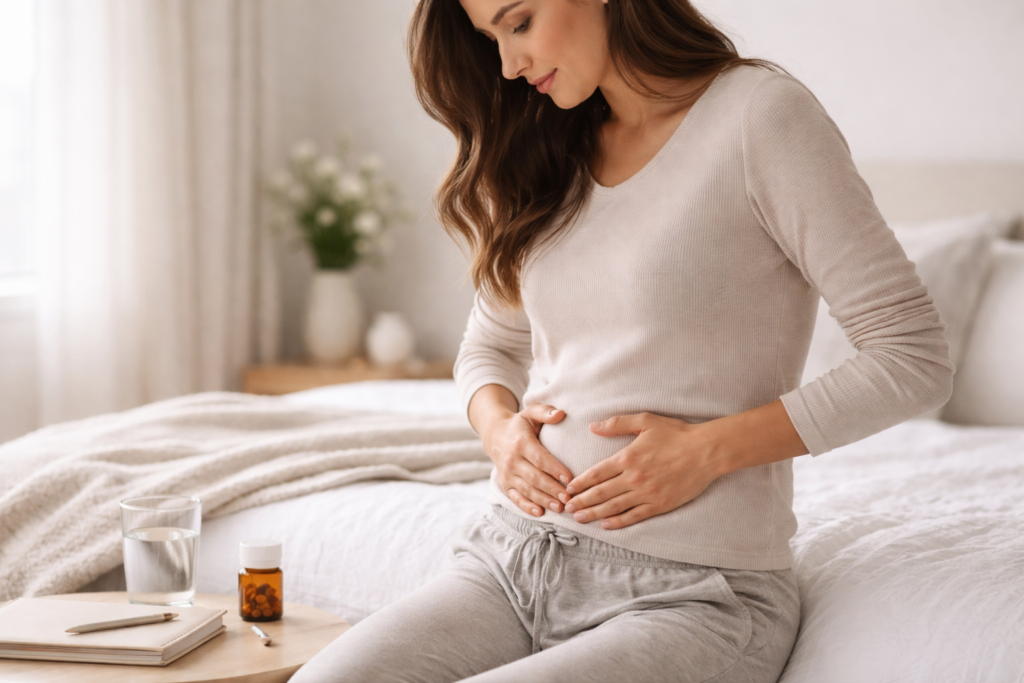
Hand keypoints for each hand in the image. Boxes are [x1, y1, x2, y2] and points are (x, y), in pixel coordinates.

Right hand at [480, 402, 573, 517]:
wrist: (494, 435)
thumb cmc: (520, 424)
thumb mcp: (530, 412)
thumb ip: (545, 411)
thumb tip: (561, 414)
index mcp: (521, 443)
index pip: (539, 458)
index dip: (554, 469)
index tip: (569, 478)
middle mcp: (512, 460)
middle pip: (534, 477)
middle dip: (551, 488)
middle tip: (568, 497)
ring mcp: (507, 474)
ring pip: (526, 490)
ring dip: (543, 500)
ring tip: (559, 507)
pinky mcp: (505, 484)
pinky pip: (515, 498)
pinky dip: (526, 507)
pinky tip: (539, 513)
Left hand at [563, 412, 724, 529]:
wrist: (706, 451)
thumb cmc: (677, 433)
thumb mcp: (645, 421)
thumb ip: (617, 424)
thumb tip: (593, 427)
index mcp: (628, 457)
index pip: (596, 473)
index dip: (580, 483)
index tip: (568, 489)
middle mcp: (634, 477)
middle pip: (601, 493)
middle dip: (581, 501)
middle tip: (566, 508)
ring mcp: (647, 493)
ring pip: (614, 507)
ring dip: (594, 513)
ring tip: (579, 519)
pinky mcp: (660, 504)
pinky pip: (635, 516)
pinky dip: (619, 522)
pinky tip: (606, 525)